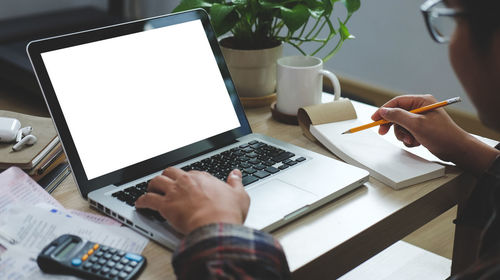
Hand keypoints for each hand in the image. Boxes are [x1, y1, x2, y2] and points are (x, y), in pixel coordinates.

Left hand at [135, 167, 249, 233]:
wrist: (216, 226)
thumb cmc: (227, 213)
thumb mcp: (240, 195)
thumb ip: (236, 182)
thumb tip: (236, 173)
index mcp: (203, 178)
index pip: (192, 174)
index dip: (189, 179)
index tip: (188, 185)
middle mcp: (187, 181)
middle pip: (171, 172)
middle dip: (167, 176)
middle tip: (166, 182)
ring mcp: (175, 192)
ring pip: (157, 181)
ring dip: (152, 185)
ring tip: (150, 189)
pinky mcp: (165, 205)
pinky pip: (148, 199)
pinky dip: (142, 201)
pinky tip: (139, 204)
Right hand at [371, 94, 498, 173]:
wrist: (456, 149)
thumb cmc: (441, 135)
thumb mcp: (416, 124)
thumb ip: (398, 116)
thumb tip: (383, 111)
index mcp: (422, 101)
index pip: (397, 102)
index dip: (384, 110)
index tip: (374, 119)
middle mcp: (421, 108)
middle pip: (397, 114)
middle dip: (392, 125)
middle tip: (383, 132)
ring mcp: (421, 119)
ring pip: (401, 125)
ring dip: (402, 134)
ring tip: (410, 140)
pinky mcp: (421, 129)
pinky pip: (407, 132)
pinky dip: (408, 139)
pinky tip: (416, 142)